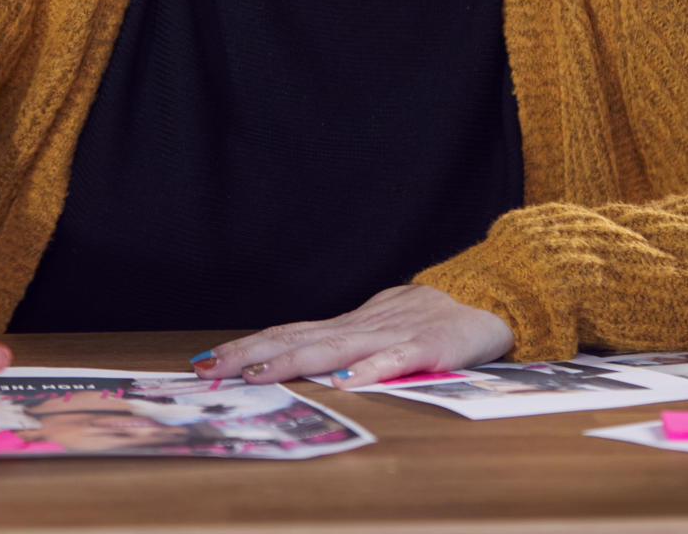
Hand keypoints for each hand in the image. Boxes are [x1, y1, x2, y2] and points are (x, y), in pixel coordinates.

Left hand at [189, 284, 513, 388]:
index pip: (287, 335)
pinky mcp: (427, 348)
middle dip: (252, 355)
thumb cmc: (420, 324)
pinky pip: (397, 360)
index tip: (207, 361)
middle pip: (298, 340)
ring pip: (336, 349)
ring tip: (259, 374)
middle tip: (212, 368)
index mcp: (345, 328)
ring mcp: (392, 336)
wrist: (480, 304)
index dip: (247, 348)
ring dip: (295, 361)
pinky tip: (349, 382)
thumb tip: (283, 361)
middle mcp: (360, 329)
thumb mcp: (371, 332)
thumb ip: (335, 347)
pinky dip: (372, 369)